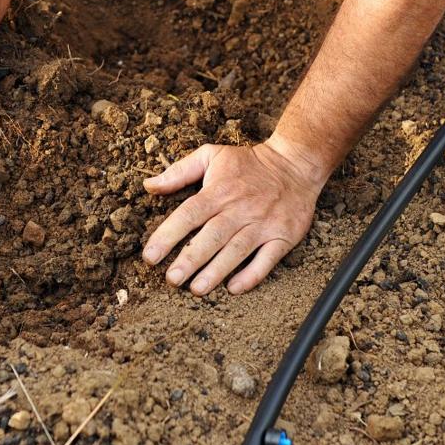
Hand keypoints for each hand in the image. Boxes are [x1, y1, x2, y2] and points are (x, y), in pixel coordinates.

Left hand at [141, 134, 325, 295]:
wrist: (296, 163)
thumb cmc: (248, 163)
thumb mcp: (212, 155)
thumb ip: (179, 171)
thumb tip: (149, 185)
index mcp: (219, 191)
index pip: (189, 214)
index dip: (168, 235)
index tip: (150, 256)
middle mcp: (240, 208)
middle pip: (212, 236)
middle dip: (190, 259)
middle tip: (172, 279)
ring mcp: (263, 223)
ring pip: (237, 250)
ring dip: (216, 271)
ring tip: (196, 289)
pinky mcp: (283, 236)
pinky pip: (267, 259)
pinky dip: (252, 275)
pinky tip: (234, 288)